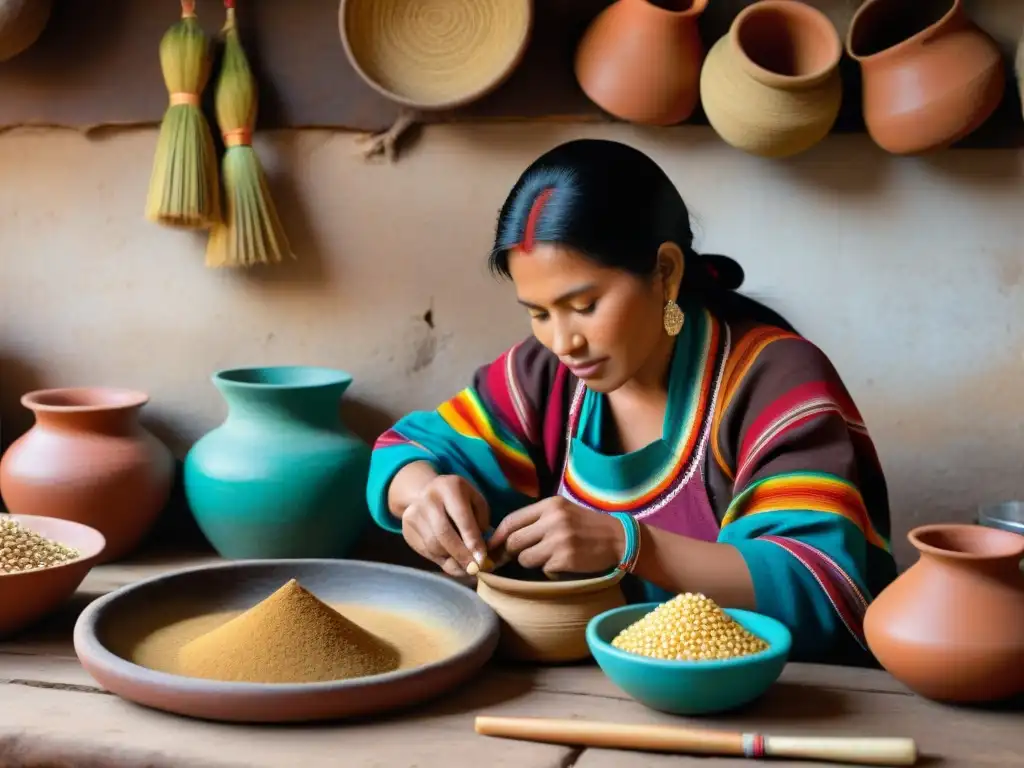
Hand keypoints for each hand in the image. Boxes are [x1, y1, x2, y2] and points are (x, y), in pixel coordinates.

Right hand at [400, 474, 489, 576]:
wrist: (427, 492)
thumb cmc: (460, 499)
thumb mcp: (476, 502)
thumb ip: (480, 524)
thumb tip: (478, 554)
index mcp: (450, 487)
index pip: (462, 518)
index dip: (472, 541)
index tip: (482, 559)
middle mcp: (428, 498)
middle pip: (443, 533)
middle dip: (460, 555)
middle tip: (473, 569)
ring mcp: (413, 513)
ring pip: (433, 545)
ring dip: (451, 559)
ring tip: (464, 564)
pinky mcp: (406, 528)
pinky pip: (425, 550)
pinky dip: (440, 559)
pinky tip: (451, 559)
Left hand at [488, 496, 625, 576]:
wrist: (618, 538)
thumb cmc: (586, 526)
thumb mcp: (562, 512)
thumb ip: (536, 520)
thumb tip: (504, 538)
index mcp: (549, 505)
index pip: (511, 521)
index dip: (497, 537)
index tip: (492, 548)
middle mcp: (553, 520)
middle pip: (514, 541)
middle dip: (510, 553)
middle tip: (513, 559)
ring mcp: (559, 540)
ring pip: (525, 559)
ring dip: (531, 563)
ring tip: (547, 558)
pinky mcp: (566, 558)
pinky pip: (544, 570)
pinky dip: (549, 571)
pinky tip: (563, 564)